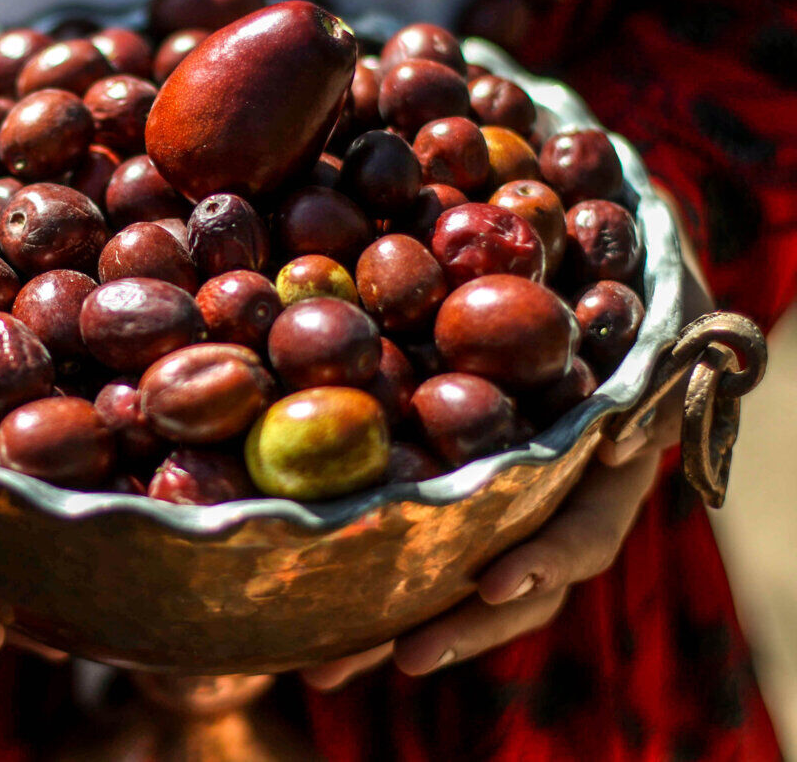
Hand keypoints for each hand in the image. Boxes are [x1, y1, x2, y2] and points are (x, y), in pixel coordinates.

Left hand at [302, 195, 715, 689]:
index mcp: (608, 454)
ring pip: (464, 580)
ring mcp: (510, 502)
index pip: (588, 521)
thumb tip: (595, 394)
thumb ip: (609, 316)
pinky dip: (368, 573)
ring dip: (400, 619)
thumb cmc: (603, 270)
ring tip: (326, 662)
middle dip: (460, 621)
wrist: (580, 263)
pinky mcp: (455, 495)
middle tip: (400, 652)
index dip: (546, 556)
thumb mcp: (621, 285)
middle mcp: (560, 492)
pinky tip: (304, 605)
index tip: (492, 581)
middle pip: (519, 579)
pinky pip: (417, 542)